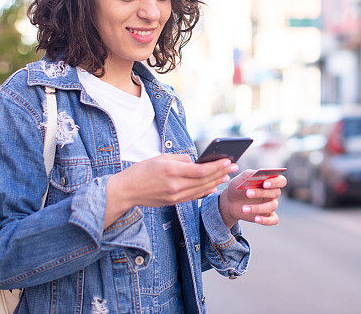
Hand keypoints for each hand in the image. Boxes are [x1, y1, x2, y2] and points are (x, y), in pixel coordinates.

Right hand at [104, 154, 236, 226]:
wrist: (126, 191)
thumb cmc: (142, 171)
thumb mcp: (161, 158)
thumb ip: (181, 159)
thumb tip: (196, 161)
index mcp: (172, 171)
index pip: (200, 170)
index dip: (216, 166)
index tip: (228, 160)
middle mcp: (175, 186)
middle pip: (204, 181)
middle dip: (221, 173)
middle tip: (234, 167)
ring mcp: (174, 196)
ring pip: (201, 190)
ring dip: (216, 182)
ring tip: (227, 176)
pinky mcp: (173, 202)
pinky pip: (193, 197)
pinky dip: (205, 192)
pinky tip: (213, 188)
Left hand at [218, 169, 286, 228]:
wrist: (231, 202)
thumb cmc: (238, 187)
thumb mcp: (240, 179)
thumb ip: (249, 175)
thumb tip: (257, 174)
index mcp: (270, 181)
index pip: (281, 181)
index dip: (275, 182)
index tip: (265, 183)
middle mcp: (273, 193)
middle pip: (275, 193)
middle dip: (261, 193)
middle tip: (248, 193)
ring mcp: (271, 205)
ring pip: (272, 206)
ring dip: (258, 207)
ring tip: (244, 208)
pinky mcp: (267, 216)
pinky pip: (273, 220)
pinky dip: (266, 220)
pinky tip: (256, 219)